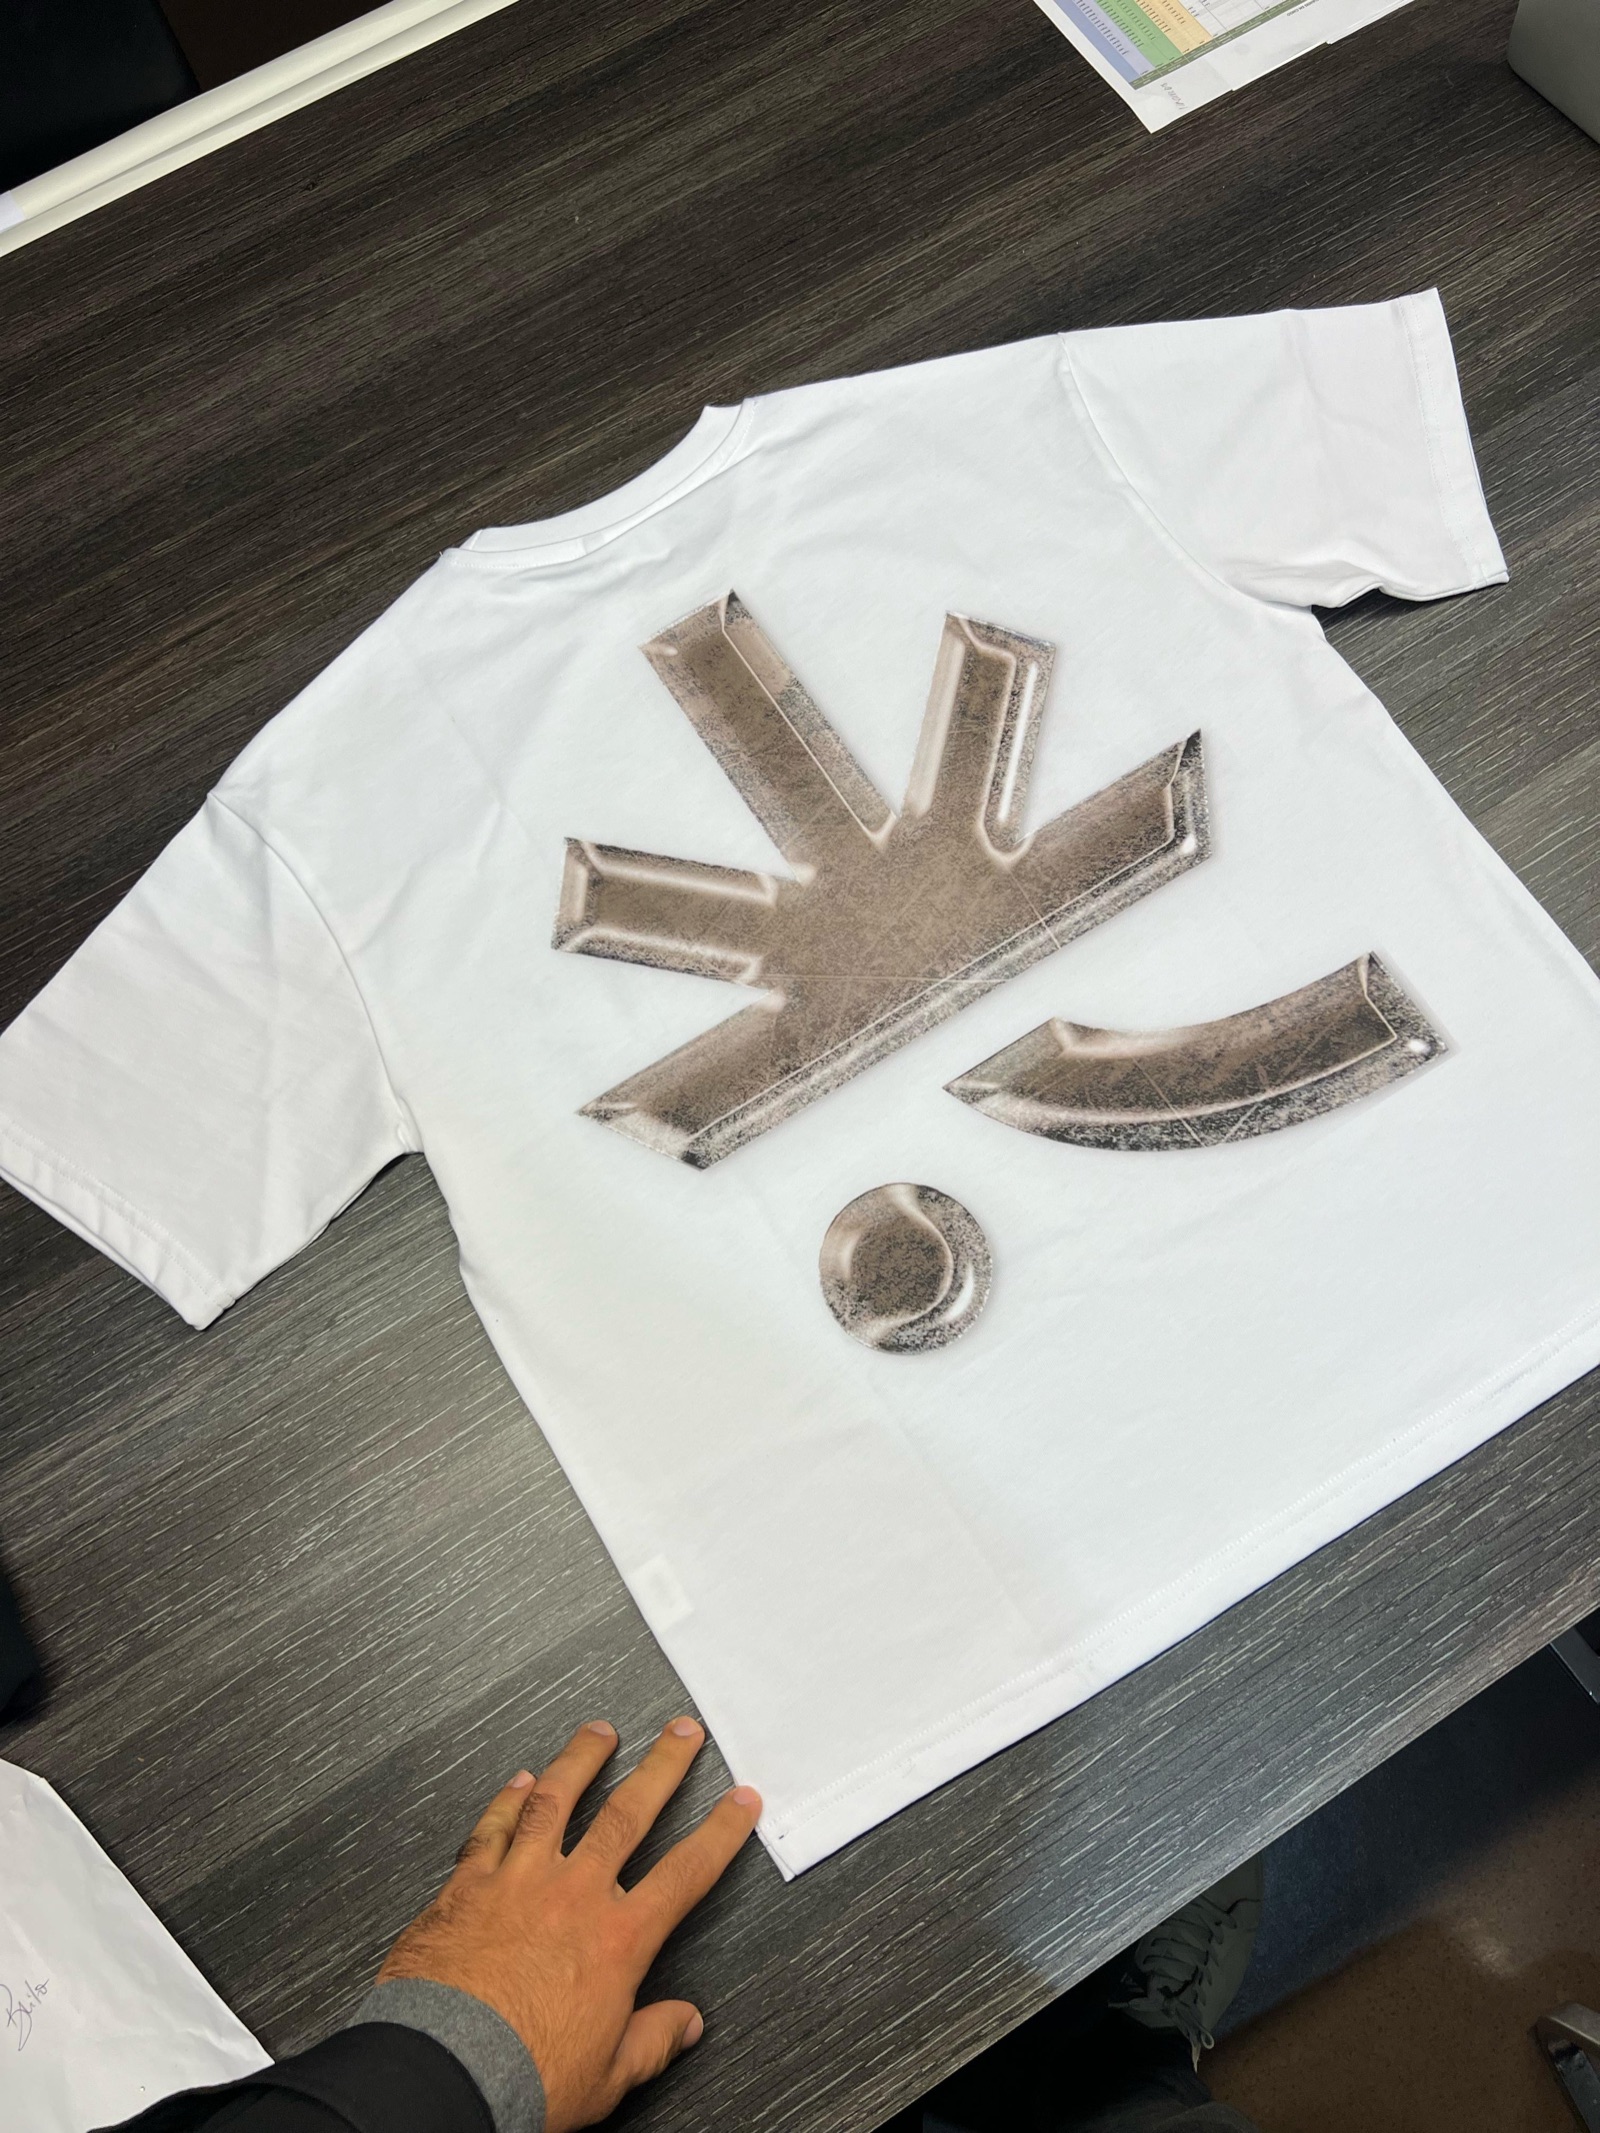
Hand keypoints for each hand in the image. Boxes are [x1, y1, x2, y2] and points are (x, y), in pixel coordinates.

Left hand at [377, 1717, 760, 2131]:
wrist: (446, 2069)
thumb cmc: (523, 2075)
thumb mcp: (609, 2076)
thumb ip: (652, 2041)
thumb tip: (686, 2024)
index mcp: (617, 1940)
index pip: (685, 1874)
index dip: (719, 1833)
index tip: (740, 1801)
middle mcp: (573, 1895)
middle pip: (628, 1814)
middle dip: (662, 1768)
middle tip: (681, 1731)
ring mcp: (518, 1880)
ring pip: (556, 1800)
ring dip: (582, 1761)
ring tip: (599, 1732)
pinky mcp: (468, 1886)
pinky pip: (492, 1829)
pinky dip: (507, 1801)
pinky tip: (518, 1781)